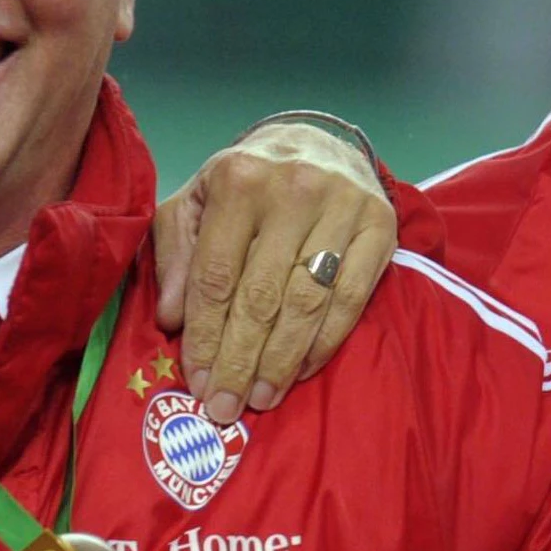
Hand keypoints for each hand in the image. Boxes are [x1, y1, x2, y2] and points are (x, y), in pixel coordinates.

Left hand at [152, 120, 394, 424]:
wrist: (318, 142)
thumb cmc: (247, 184)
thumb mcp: (196, 203)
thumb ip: (176, 255)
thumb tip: (170, 319)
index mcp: (240, 181)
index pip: (216, 275)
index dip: (205, 336)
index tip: (196, 382)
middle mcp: (293, 190)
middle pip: (261, 295)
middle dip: (239, 360)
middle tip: (224, 408)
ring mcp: (342, 207)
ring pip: (307, 302)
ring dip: (281, 361)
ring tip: (260, 398)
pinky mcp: (380, 226)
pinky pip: (352, 299)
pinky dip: (324, 342)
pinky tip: (301, 371)